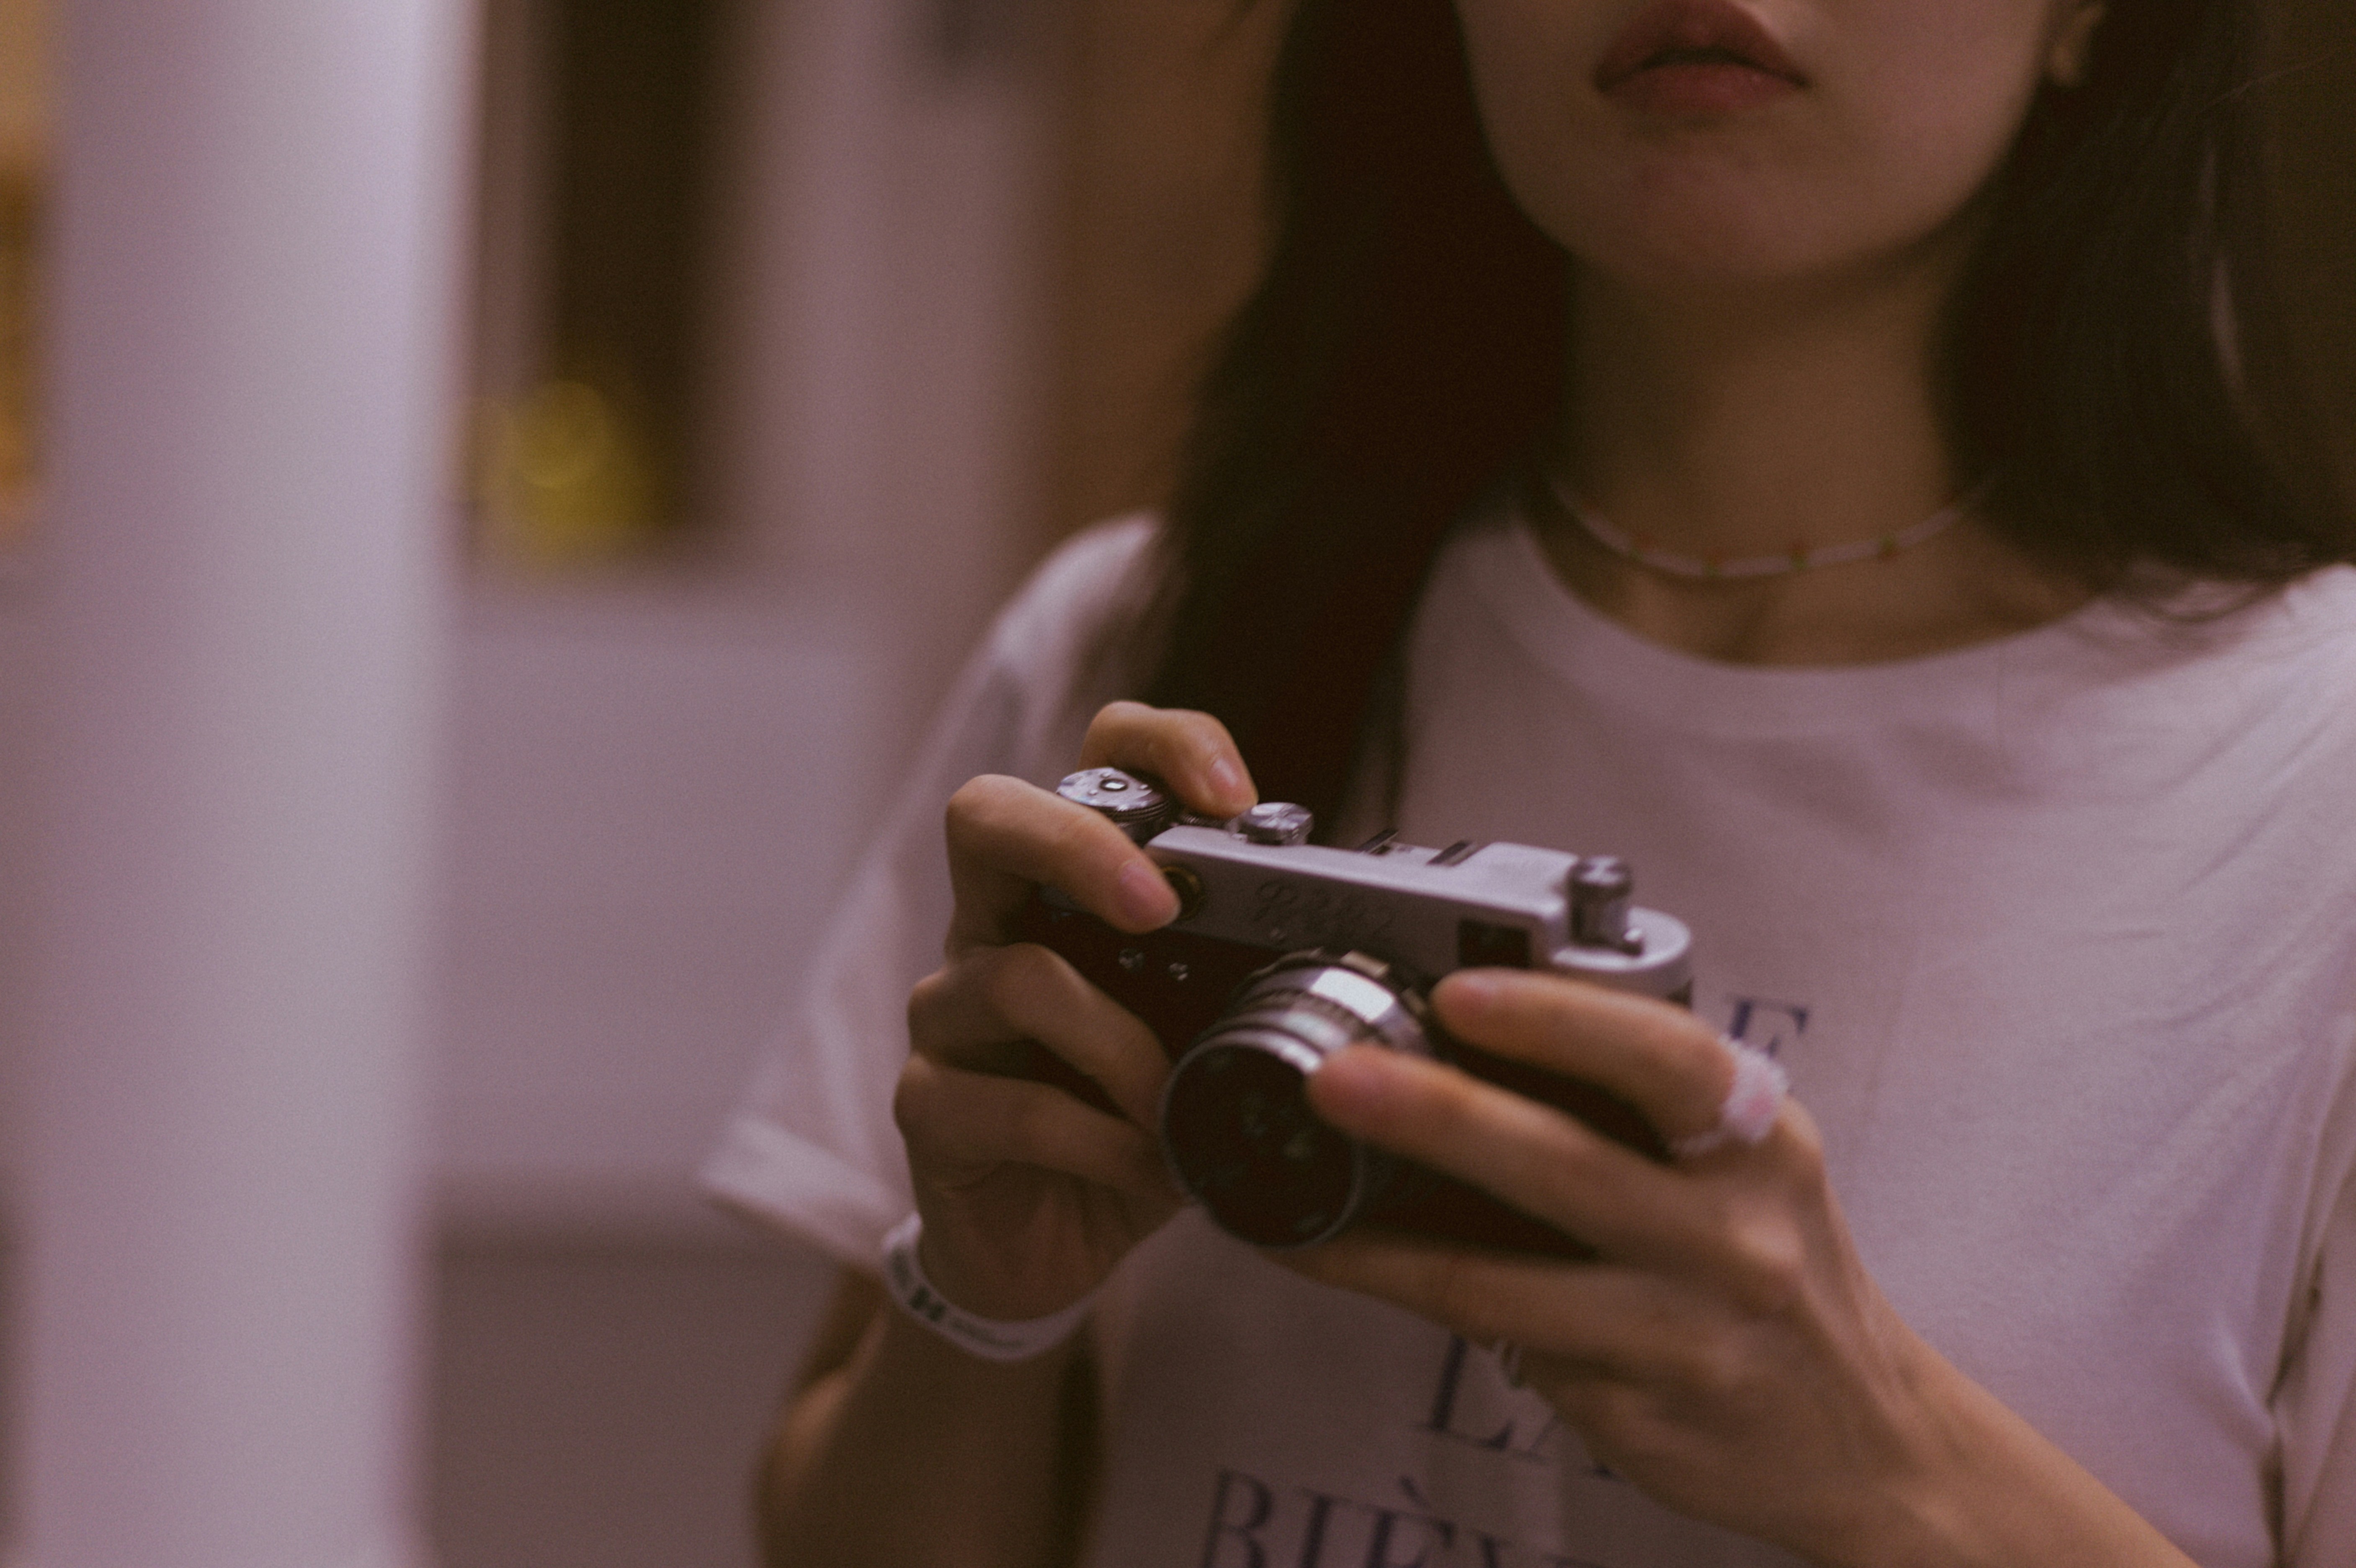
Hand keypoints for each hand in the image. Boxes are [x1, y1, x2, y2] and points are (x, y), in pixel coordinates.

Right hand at [897, 702, 1257, 1323]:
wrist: (1050, 1244)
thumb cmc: (1130, 1119)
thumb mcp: (1204, 1037)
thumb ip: (1247, 983)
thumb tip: (1355, 949)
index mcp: (1068, 889)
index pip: (1097, 757)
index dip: (1161, 746)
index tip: (1232, 798)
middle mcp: (993, 926)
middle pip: (987, 815)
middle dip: (1077, 845)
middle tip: (1158, 906)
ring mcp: (948, 1011)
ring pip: (1015, 977)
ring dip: (1120, 1047)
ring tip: (1173, 1104)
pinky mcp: (928, 1103)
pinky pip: (1014, 1104)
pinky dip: (1102, 1142)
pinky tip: (1148, 1168)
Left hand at [1288, 969, 1949, 1562]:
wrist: (1870, 1441)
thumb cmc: (1781, 1276)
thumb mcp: (1754, 1168)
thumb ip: (1653, 1107)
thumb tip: (1487, 1043)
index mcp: (1758, 1144)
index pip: (1663, 1059)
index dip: (1558, 1019)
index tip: (1465, 992)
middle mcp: (1731, 1237)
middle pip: (1565, 1167)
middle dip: (1435, 1115)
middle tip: (1338, 1081)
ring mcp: (1682, 1335)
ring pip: (1503, 1286)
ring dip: (1383, 1249)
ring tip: (1297, 1217)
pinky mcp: (1636, 1415)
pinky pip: (1507, 1351)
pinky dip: (1423, 1308)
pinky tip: (1368, 1278)